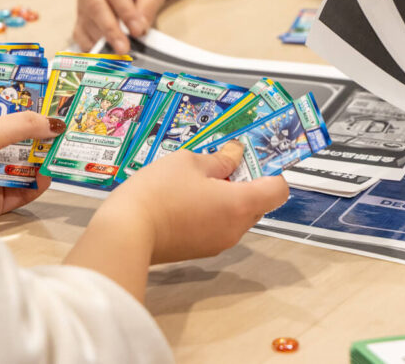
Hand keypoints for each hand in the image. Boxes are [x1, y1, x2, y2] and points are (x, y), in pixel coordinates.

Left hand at [0, 111, 65, 225]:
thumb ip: (23, 125)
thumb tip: (56, 123)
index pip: (4, 116)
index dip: (27, 113)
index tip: (51, 110)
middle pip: (16, 143)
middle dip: (38, 140)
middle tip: (63, 135)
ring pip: (20, 168)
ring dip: (38, 163)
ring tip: (59, 157)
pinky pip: (18, 193)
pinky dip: (33, 187)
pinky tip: (46, 179)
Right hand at [73, 0, 165, 53]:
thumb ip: (148, 5)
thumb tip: (138, 28)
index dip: (125, 12)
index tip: (138, 30)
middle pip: (95, 6)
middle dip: (110, 29)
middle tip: (124, 48)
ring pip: (87, 21)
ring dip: (102, 40)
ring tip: (118, 54)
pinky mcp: (79, 15)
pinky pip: (79, 32)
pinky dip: (91, 45)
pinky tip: (104, 55)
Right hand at [107, 140, 289, 263]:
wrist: (126, 232)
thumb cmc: (159, 192)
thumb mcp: (189, 162)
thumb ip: (220, 158)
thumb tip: (235, 154)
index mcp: (240, 204)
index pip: (278, 189)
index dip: (269, 170)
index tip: (250, 158)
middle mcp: (235, 228)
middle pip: (258, 203)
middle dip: (245, 183)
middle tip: (219, 165)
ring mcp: (218, 243)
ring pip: (236, 216)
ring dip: (226, 198)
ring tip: (196, 181)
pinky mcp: (200, 250)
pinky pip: (218, 227)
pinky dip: (211, 213)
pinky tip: (185, 199)